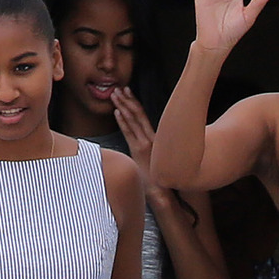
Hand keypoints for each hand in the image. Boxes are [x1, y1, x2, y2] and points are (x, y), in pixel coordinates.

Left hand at [111, 87, 171, 201]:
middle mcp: (149, 138)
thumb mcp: (155, 160)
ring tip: (115, 96)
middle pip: (136, 114)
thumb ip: (149, 150)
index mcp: (153, 137)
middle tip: (118, 89)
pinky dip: (123, 122)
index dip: (132, 103)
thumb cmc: (159, 177)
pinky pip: (129, 133)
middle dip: (126, 101)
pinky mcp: (139, 151)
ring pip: (133, 120)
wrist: (163, 189)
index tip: (126, 93)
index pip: (141, 116)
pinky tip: (117, 113)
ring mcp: (144, 143)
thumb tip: (146, 143)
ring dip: (123, 106)